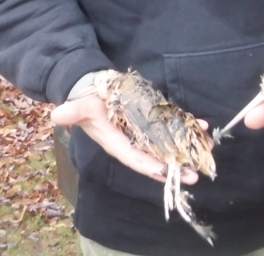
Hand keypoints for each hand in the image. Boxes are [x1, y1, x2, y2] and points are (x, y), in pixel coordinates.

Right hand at [51, 94, 201, 184]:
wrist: (93, 89)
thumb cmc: (87, 101)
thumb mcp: (80, 105)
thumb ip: (72, 111)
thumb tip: (57, 115)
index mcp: (117, 144)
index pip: (135, 159)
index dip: (151, 166)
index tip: (166, 172)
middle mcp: (134, 142)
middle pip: (157, 158)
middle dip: (176, 167)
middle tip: (196, 174)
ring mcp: (145, 133)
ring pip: (169, 145)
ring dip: (188, 148)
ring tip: (207, 150)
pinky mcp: (152, 121)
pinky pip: (173, 128)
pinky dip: (188, 127)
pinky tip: (203, 125)